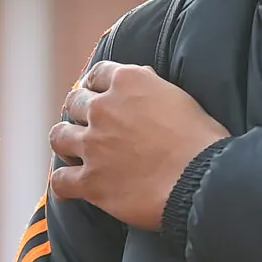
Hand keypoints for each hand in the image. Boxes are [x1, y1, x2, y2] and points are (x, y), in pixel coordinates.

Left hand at [46, 62, 227, 231]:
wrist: (202, 181)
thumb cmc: (201, 141)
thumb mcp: (180, 97)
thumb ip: (153, 87)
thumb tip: (143, 80)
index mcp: (128, 81)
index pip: (97, 74)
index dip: (96, 86)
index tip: (98, 95)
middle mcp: (104, 108)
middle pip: (74, 103)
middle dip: (81, 114)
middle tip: (91, 127)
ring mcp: (93, 145)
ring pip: (59, 137)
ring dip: (66, 143)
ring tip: (75, 152)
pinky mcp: (90, 181)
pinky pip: (59, 181)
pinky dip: (63, 184)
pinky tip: (71, 188)